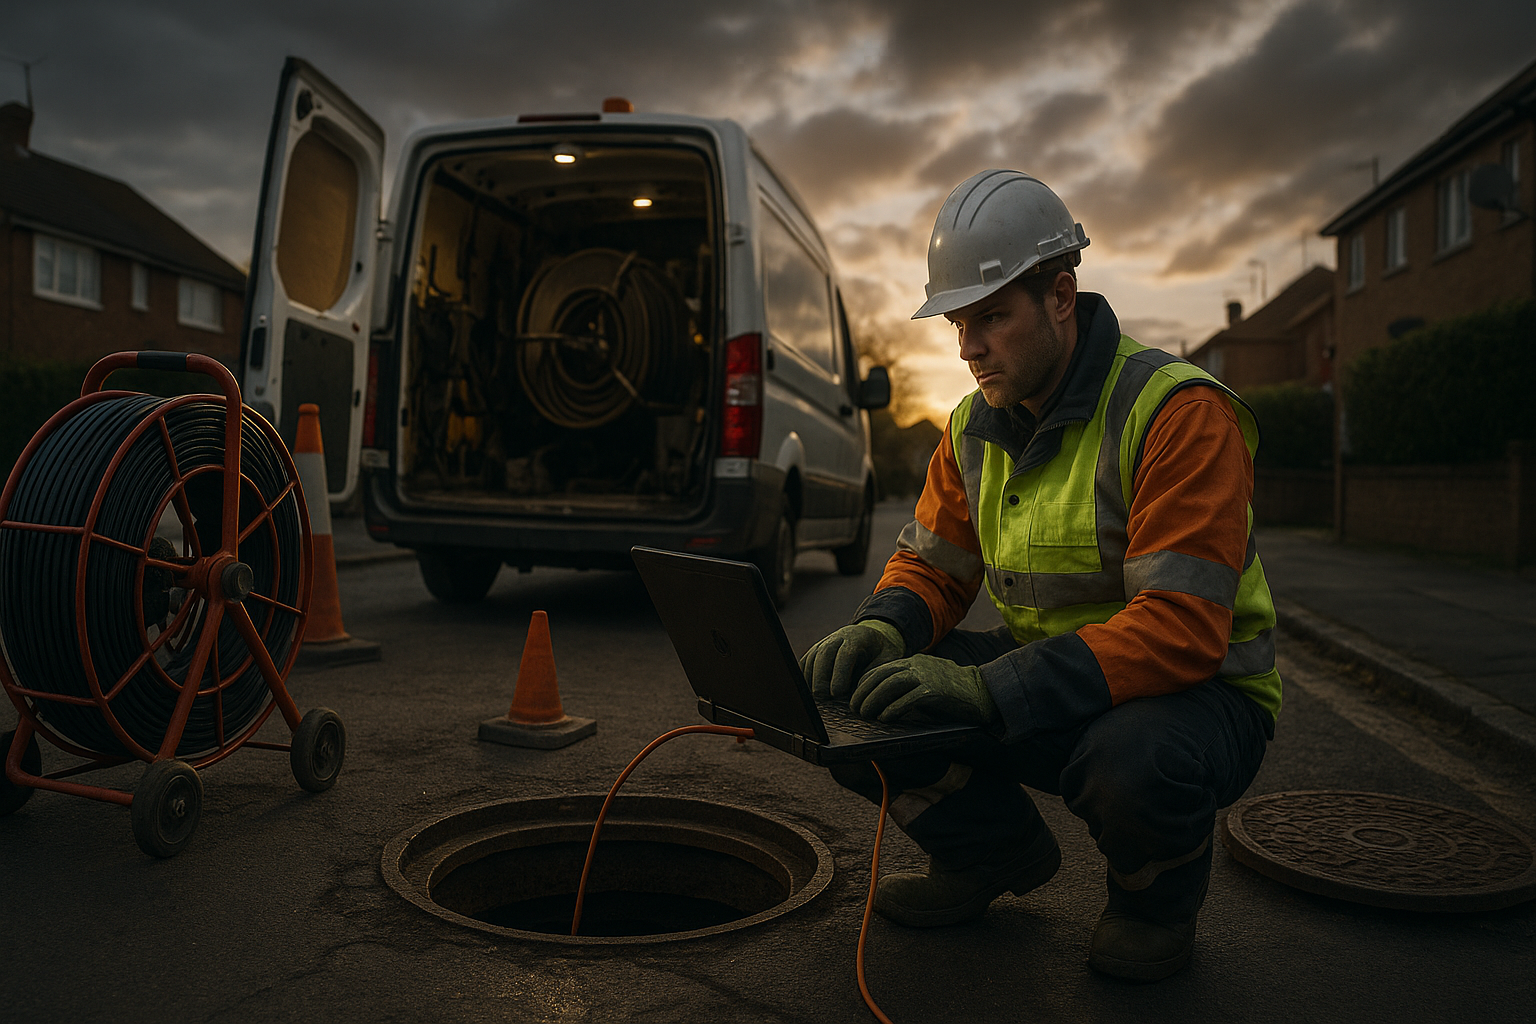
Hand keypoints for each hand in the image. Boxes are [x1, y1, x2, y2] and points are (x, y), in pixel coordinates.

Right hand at [800, 620, 905, 698]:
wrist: (872, 637)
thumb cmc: (882, 652)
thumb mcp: (888, 658)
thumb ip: (877, 671)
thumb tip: (863, 689)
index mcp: (857, 637)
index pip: (845, 653)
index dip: (839, 673)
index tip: (837, 692)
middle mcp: (838, 637)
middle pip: (824, 654)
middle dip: (822, 676)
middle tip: (824, 696)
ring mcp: (824, 642)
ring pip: (811, 658)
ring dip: (811, 678)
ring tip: (817, 698)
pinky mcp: (815, 651)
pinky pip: (805, 663)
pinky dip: (804, 676)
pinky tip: (809, 692)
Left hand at [849, 654, 999, 727]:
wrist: (983, 691)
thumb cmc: (952, 692)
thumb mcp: (926, 682)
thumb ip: (907, 686)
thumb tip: (884, 702)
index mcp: (913, 661)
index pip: (880, 669)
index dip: (864, 684)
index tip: (855, 697)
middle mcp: (916, 665)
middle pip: (880, 676)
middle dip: (863, 693)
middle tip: (855, 709)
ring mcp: (925, 676)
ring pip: (889, 686)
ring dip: (873, 701)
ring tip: (866, 715)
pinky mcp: (933, 691)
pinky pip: (907, 700)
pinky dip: (892, 710)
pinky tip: (885, 719)